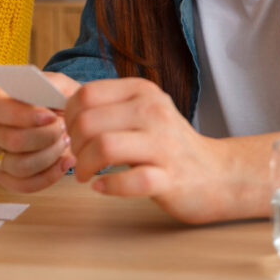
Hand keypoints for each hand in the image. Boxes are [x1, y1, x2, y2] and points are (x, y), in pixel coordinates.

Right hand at [0, 72, 80, 192]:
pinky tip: (66, 161)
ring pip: (20, 166)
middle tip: (64, 129)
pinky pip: (23, 185)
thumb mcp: (57, 83)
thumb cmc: (53, 98)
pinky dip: (49, 176)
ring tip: (66, 143)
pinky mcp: (2, 175)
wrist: (54, 114)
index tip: (52, 117)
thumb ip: (55, 87)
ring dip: (50, 156)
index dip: (25, 116)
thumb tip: (54, 102)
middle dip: (45, 137)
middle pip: (11, 141)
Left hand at [65, 77, 279, 222]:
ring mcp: (164, 145)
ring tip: (86, 175)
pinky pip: (129, 180)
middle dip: (73, 145)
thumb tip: (63, 109)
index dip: (69, 117)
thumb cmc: (168, 144)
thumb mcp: (142, 111)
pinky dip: (107, 187)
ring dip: (84, 166)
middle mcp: (153, 111)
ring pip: (103, 148)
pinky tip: (101, 188)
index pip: (86, 95)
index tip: (72, 134)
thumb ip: (109, 106)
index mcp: (142, 91)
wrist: (216, 174)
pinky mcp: (170, 178)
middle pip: (88, 123)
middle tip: (78, 158)